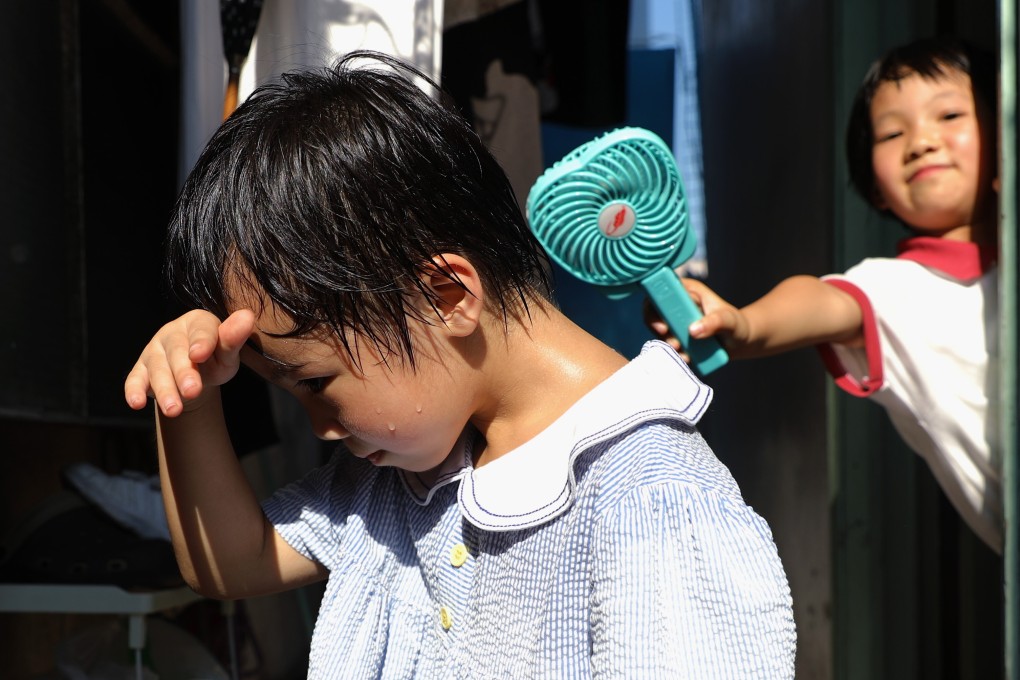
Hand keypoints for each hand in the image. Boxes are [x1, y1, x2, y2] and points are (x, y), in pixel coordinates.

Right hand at [124, 309, 255, 416]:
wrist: (197, 374)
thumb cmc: (215, 359)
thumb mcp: (228, 353)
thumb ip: (234, 339)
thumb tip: (247, 317)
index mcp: (197, 322)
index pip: (201, 330)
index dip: (201, 342)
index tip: (200, 355)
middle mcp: (172, 333)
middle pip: (176, 352)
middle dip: (183, 372)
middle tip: (192, 391)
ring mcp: (154, 351)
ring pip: (157, 369)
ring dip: (165, 389)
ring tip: (174, 410)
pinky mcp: (140, 370)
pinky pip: (135, 380)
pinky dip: (134, 391)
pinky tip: (136, 403)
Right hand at [644, 278, 748, 357]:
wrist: (740, 342)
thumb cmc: (736, 325)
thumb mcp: (729, 321)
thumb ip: (714, 322)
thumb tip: (692, 330)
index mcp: (687, 290)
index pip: (662, 291)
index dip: (655, 306)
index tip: (663, 327)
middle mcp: (677, 303)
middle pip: (652, 311)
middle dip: (659, 330)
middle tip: (674, 344)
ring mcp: (675, 320)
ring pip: (658, 330)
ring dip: (667, 343)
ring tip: (684, 352)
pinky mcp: (676, 335)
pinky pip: (666, 343)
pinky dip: (674, 352)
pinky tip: (688, 357)